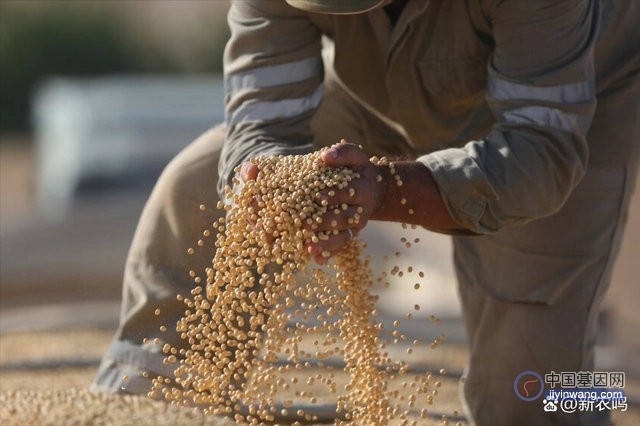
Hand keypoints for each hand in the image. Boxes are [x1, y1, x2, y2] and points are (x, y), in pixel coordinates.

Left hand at [306, 142, 386, 263]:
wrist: (374, 188)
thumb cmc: (357, 169)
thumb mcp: (354, 156)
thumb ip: (342, 153)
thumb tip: (326, 156)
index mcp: (362, 189)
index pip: (349, 192)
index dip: (335, 195)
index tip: (318, 196)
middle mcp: (360, 210)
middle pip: (345, 218)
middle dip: (326, 221)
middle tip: (306, 223)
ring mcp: (355, 225)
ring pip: (343, 236)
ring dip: (327, 243)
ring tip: (310, 248)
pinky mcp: (349, 235)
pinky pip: (340, 246)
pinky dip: (329, 253)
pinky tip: (317, 259)